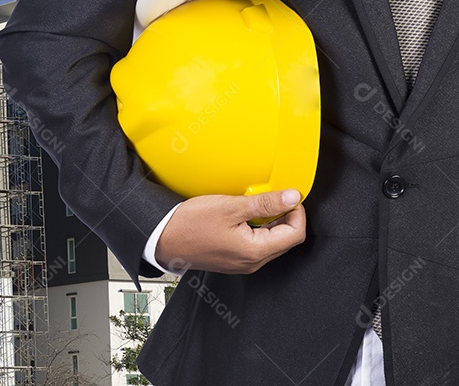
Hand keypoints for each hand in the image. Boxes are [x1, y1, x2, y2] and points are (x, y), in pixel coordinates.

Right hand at [155, 189, 305, 274]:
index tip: (288, 196)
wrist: (162, 239)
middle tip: (273, 196)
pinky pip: (256, 244)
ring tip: (255, 204)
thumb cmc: (190, 224)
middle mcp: (252, 262)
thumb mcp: (230, 207)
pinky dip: (257, 228)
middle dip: (286, 216)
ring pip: (271, 242)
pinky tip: (243, 215)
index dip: (297, 212)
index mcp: (255, 251)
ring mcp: (242, 263)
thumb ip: (265, 203)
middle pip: (286, 239)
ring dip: (271, 222)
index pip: (295, 234)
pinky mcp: (232, 259)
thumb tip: (291, 197)